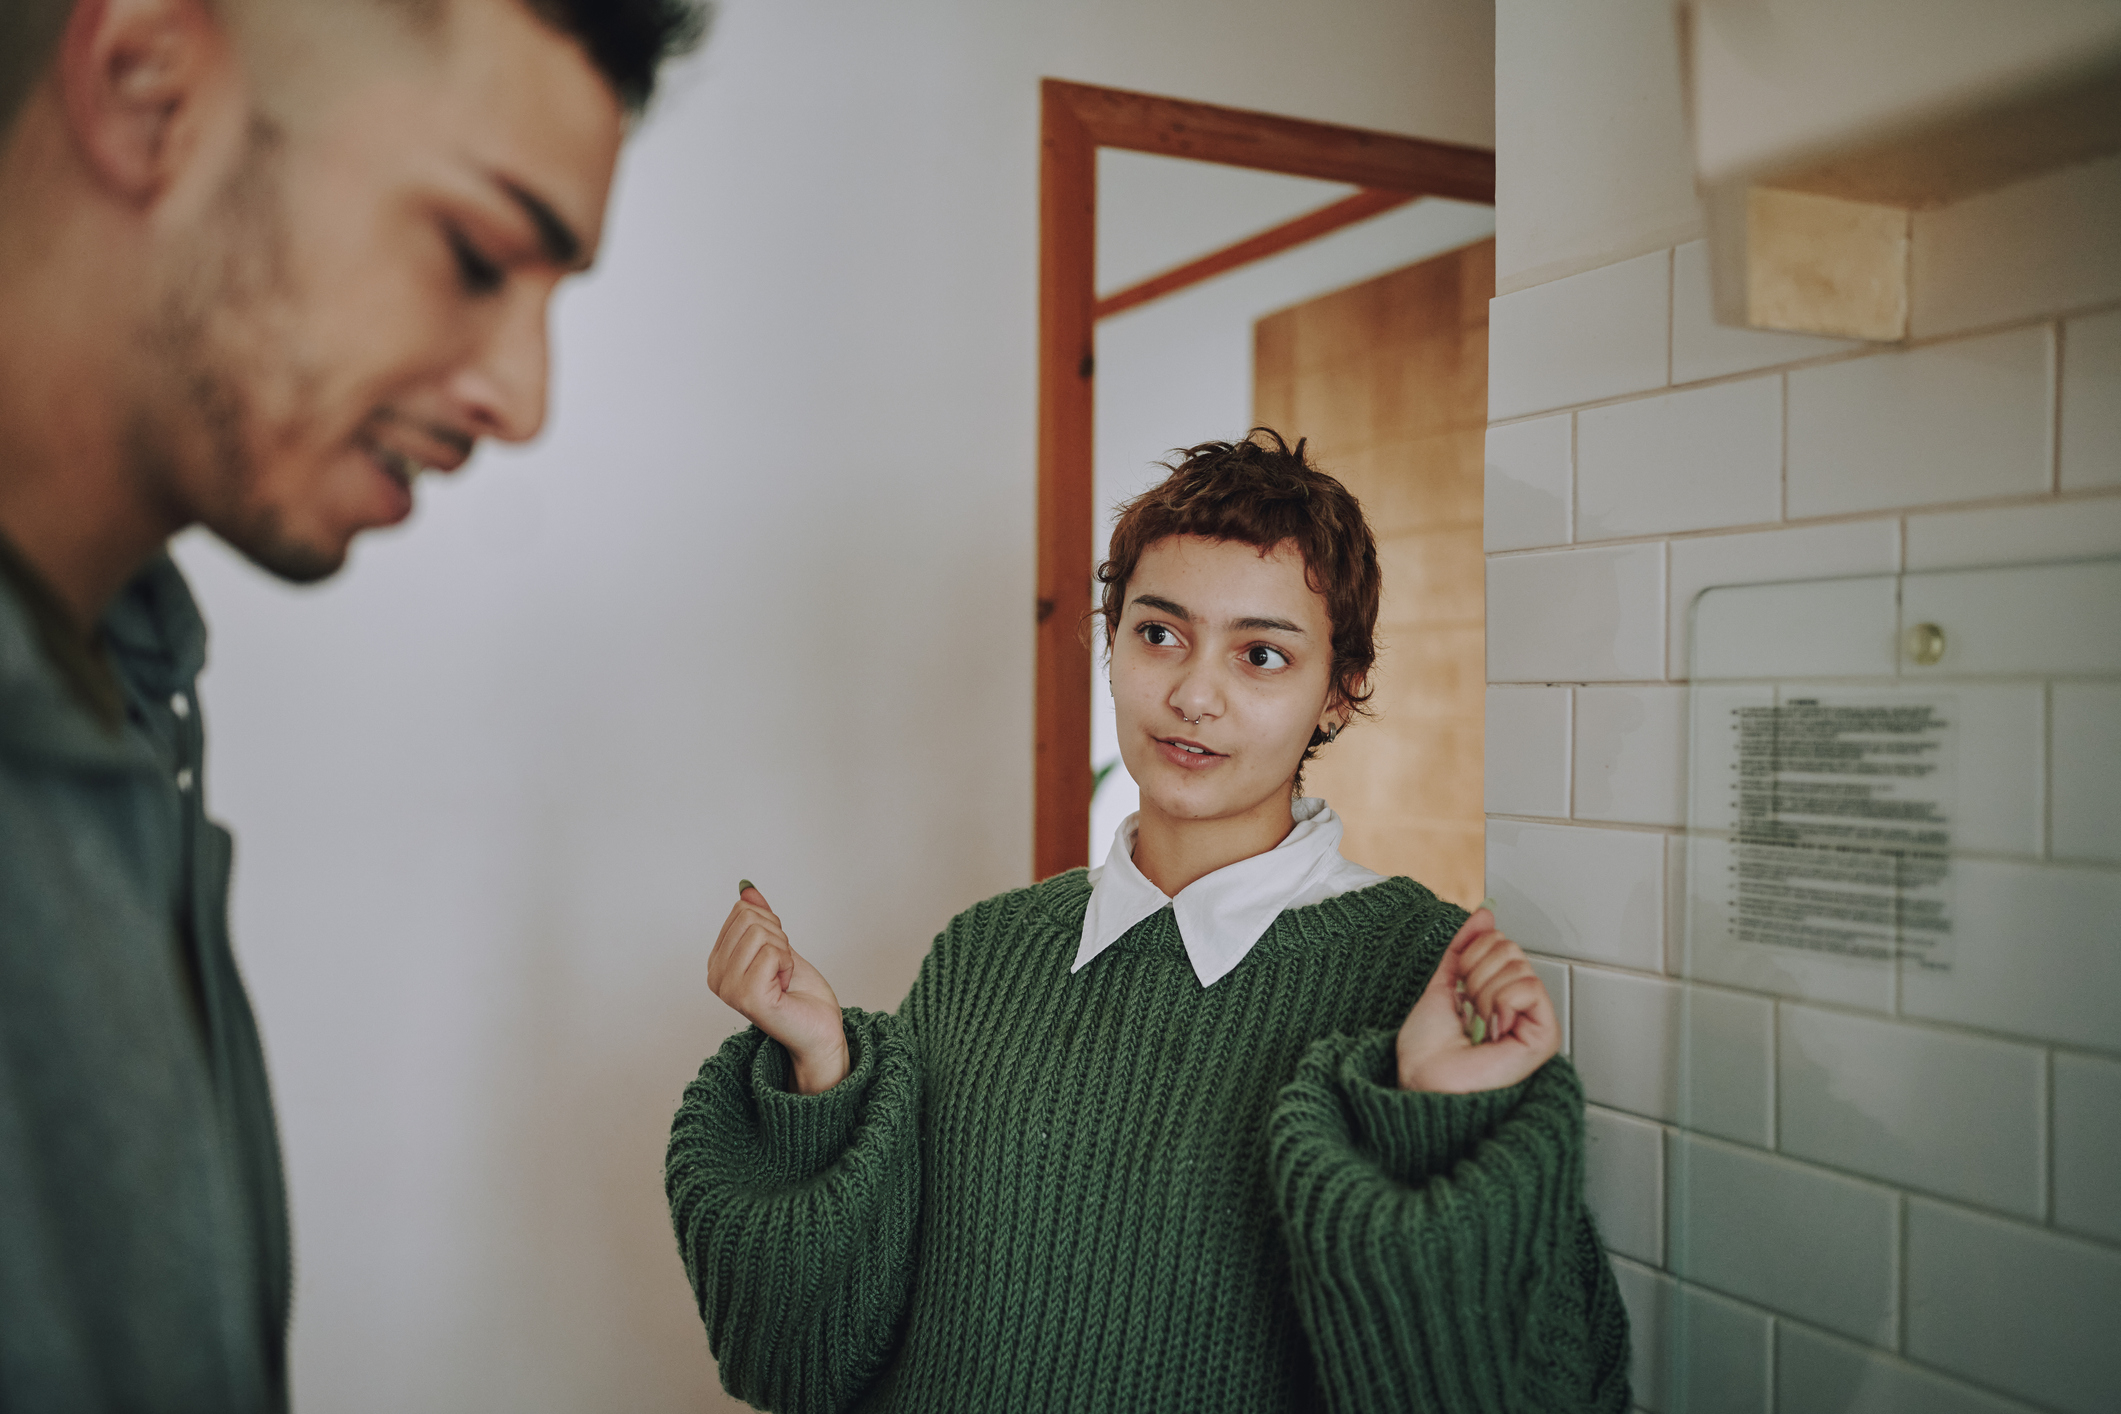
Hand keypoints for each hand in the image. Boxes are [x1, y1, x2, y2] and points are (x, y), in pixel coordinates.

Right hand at [706, 884, 847, 1093]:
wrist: (819, 1028)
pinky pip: (772, 953)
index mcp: (717, 962)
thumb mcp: (778, 945)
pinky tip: (784, 988)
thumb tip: (746, 889)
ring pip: (761, 933)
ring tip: (782, 979)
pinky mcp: (748, 997)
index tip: (775, 957)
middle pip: (749, 918)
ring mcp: (729, 989)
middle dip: (777, 938)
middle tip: (781, 969)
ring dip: (784, 953)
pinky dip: (788, 965)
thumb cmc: (800, 993)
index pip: (741, 911)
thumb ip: (759, 918)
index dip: (770, 927)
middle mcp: (716, 977)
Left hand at [1396, 908, 1558, 1093]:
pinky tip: (1494, 1028)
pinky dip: (1501, 1002)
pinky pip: (1529, 988)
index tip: (1459, 989)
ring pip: (1518, 966)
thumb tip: (1483, 914)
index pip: (1500, 943)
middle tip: (1469, 1007)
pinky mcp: (1544, 1036)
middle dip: (1476, 974)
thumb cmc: (1427, 1051)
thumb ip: (1463, 948)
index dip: (1471, 957)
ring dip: (1484, 992)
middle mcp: (1520, 1006)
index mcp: (1498, 994)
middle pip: (1511, 950)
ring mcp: (1533, 1021)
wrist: (1424, 1080)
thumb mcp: (1441, 983)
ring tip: (1480, 1022)